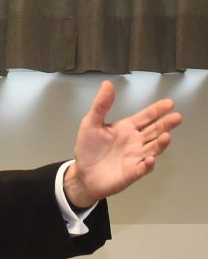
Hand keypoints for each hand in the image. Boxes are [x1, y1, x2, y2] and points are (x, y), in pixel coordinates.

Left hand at [63, 81, 181, 206]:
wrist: (83, 174)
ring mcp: (136, 157)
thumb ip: (101, 105)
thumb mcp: (90, 124)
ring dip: (160, 143)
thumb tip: (107, 84)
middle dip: (166, 124)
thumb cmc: (88, 149)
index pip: (146, 117)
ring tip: (166, 136)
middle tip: (176, 117)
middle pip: (154, 131)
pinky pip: (143, 168)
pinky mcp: (132, 172)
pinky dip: (148, 164)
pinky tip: (150, 159)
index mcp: (127, 128)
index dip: (157, 110)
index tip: (169, 103)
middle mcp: (135, 142)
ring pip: (153, 149)